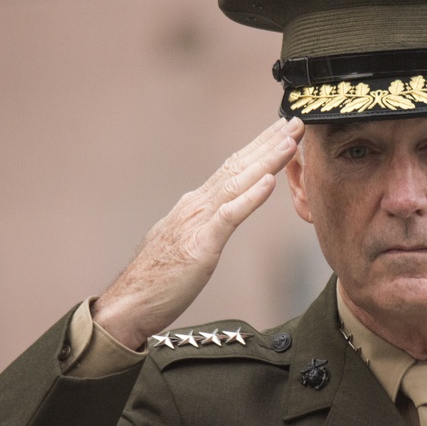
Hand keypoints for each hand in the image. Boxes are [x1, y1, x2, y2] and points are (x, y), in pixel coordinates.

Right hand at [92, 117, 304, 349]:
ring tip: (291, 142)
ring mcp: (198, 222)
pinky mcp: (201, 245)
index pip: (232, 169)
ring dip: (267, 160)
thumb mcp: (185, 243)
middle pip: (239, 166)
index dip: (259, 149)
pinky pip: (230, 216)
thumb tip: (216, 214)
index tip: (282, 133)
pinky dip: (250, 197)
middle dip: (270, 143)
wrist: (129, 303)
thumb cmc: (156, 280)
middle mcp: (197, 205)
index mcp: (196, 205)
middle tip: (297, 122)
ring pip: (237, 183)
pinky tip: (269, 182)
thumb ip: (201, 225)